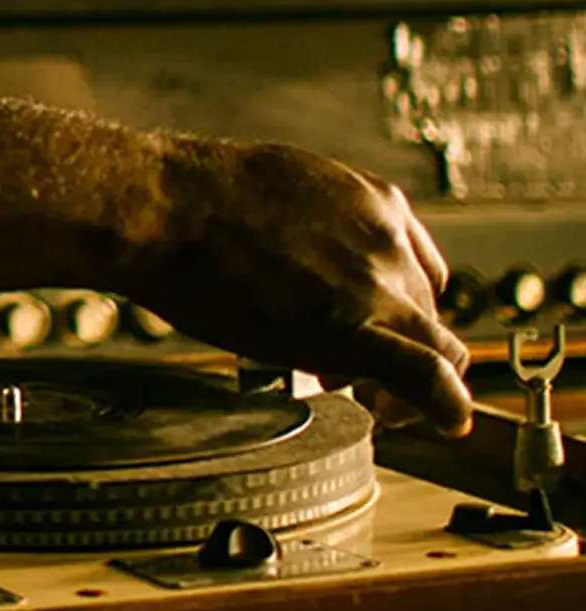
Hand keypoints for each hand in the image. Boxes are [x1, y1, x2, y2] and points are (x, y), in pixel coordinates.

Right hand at [128, 136, 473, 433]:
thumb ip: (316, 224)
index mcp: (373, 203)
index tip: (373, 326)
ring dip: (408, 379)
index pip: (418, 269)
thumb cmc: (195, 198)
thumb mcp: (282, 187)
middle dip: (397, 344)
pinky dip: (445, 407)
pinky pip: (430, 380)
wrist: (166, 208)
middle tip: (353, 373)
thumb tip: (299, 256)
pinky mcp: (356, 330)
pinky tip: (445, 423)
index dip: (397, 307)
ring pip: (436, 349)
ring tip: (366, 397)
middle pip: (425, 313)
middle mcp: (389, 243)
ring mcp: (378, 287)